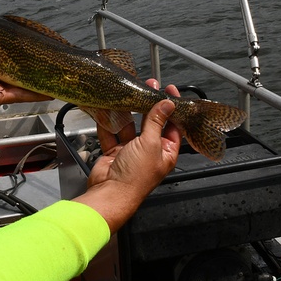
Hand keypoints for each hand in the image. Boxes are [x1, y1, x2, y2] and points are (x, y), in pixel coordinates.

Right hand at [74, 80, 180, 232]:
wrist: (110, 193)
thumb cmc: (136, 177)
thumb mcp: (150, 144)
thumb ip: (156, 122)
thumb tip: (167, 105)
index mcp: (165, 152)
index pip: (172, 125)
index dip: (171, 108)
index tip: (169, 91)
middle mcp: (149, 151)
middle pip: (151, 123)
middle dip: (148, 106)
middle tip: (148, 87)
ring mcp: (130, 151)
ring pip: (129, 126)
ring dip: (127, 113)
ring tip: (127, 95)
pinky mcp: (113, 152)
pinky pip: (111, 133)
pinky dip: (108, 123)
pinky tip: (108, 109)